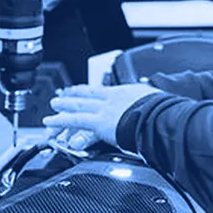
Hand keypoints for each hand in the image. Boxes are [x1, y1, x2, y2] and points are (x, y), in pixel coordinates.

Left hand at [43, 84, 158, 152]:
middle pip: (88, 96)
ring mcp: (104, 110)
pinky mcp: (98, 123)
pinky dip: (60, 120)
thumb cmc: (162, 113)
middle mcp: (112, 98)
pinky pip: (74, 120)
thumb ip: (148, 104)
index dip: (90, 90)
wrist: (160, 117)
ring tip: (54, 105)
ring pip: (79, 106)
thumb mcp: (155, 102)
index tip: (81, 90)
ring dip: (64, 105)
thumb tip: (156, 107)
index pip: (103, 91)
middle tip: (63, 96)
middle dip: (74, 96)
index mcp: (126, 93)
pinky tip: (50, 122)